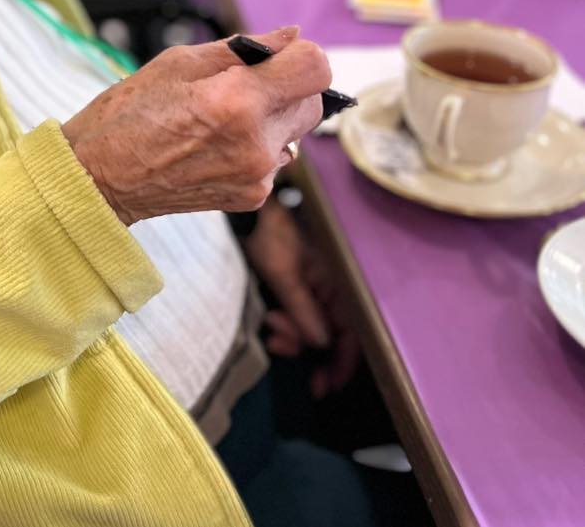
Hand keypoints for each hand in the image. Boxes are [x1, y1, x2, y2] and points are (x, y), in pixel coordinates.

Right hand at [61, 26, 326, 224]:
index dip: (300, 54)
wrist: (99, 178)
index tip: (275, 56)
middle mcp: (257, 143)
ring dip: (275, 116)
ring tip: (224, 115)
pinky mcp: (252, 196)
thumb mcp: (179, 63)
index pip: (316, 68)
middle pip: (313, 101)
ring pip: (297, 132)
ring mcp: (257, 175)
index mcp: (237, 102)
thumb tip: (289, 37)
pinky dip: (259, 143)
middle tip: (242, 83)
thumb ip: (243, 49)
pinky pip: (277, 158)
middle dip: (287, 84)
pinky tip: (217, 141)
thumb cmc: (128, 115)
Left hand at [244, 199, 360, 398]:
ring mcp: (313, 292)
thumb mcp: (284, 273)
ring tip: (270, 321)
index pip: (352, 334)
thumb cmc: (269, 236)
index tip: (322, 386)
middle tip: (276, 340)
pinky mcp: (296, 291)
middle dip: (302, 343)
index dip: (341, 364)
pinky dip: (285, 326)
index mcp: (338, 284)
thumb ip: (304, 309)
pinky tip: (269, 320)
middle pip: (327, 337)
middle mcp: (331, 291)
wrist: (247, 214)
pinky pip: (297, 320)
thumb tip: (322, 345)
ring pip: (309, 331)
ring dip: (290, 334)